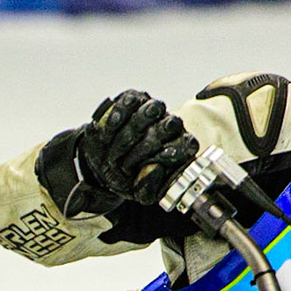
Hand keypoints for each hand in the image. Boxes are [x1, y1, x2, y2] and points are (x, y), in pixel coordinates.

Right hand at [73, 90, 199, 211]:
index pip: (186, 145)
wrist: (104, 163)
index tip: (152, 165)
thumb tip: (155, 169)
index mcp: (180, 149)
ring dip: (132, 129)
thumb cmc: (128, 178)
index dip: (170, 155)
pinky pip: (130, 100)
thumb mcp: (139, 192)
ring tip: (114, 146)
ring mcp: (154, 110)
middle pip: (171, 125)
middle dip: (147, 144)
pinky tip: (109, 128)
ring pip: (153, 109)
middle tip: (126, 161)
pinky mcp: (135, 98)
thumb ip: (150, 186)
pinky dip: (119, 113)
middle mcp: (171, 127)